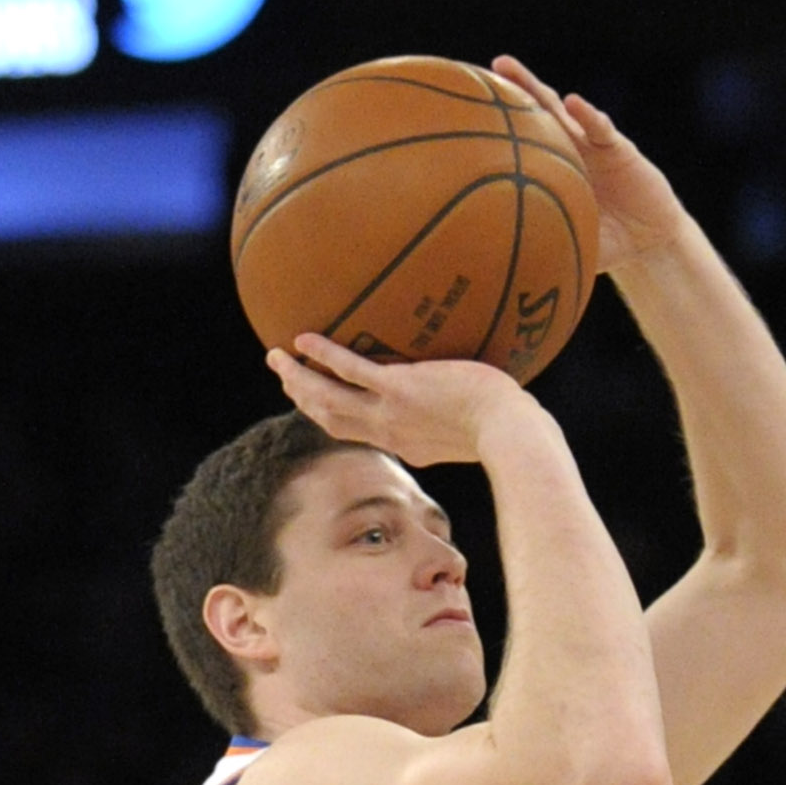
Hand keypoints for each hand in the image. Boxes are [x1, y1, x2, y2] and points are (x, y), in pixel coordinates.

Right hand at [266, 331, 529, 466]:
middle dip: (303, 398)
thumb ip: (462, 416)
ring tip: (276, 358)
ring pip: (330, 400)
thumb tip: (476, 396)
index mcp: (406, 443)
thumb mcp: (475, 428)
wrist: (509, 431)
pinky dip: (324, 357)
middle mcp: (391, 433)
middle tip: (282, 376)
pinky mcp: (399, 390)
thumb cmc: (505, 426)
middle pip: (332, 419)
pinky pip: (351, 372)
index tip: (315, 401)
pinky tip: (302, 341)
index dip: (331, 416)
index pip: (360, 431)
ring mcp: (391, 413)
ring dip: (299, 380)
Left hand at [491, 60, 687, 270]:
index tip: (467, 109)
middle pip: (534, 112)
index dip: (498, 124)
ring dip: (534, 87)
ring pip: (560, 109)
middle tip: (487, 70)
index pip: (520, 140)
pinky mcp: (618, 147)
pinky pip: (601, 128)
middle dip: (512, 88)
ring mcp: (591, 143)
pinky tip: (574, 104)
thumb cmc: (608, 244)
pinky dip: (588, 116)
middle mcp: (567, 148)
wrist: (649, 241)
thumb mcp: (571, 246)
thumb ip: (543, 248)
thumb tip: (501, 269)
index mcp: (552, 169)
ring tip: (508, 69)